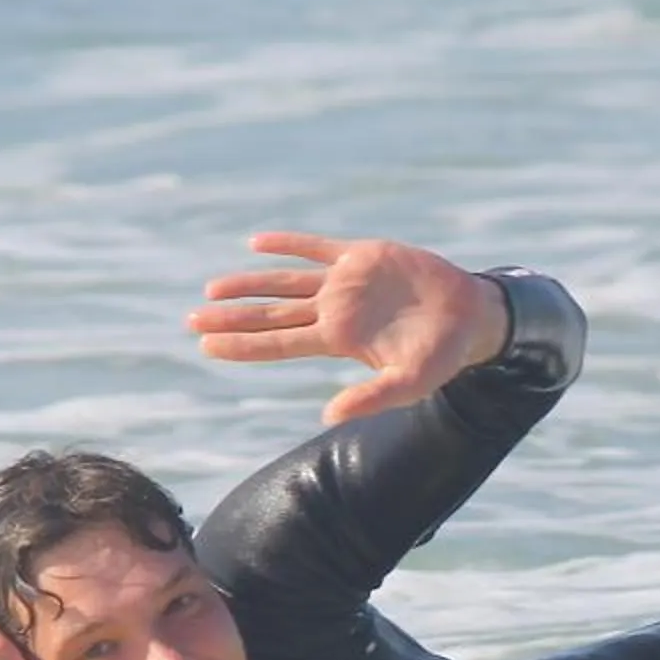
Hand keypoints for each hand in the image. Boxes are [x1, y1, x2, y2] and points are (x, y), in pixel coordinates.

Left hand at [186, 232, 513, 425]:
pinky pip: (318, 248)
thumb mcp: (407, 383)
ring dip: (249, 284)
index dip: (242, 344)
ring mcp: (345, 282)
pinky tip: (258, 243)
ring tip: (212, 288)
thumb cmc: (440, 357)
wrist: (469, 317)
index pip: (279, 342)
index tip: (206, 345)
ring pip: (285, 283)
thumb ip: (368, 397)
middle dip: (231, 317)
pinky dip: (290, 245)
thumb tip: (327, 416)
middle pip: (271, 315)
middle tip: (190, 319)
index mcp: (338, 340)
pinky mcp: (363, 255)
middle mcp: (334, 311)